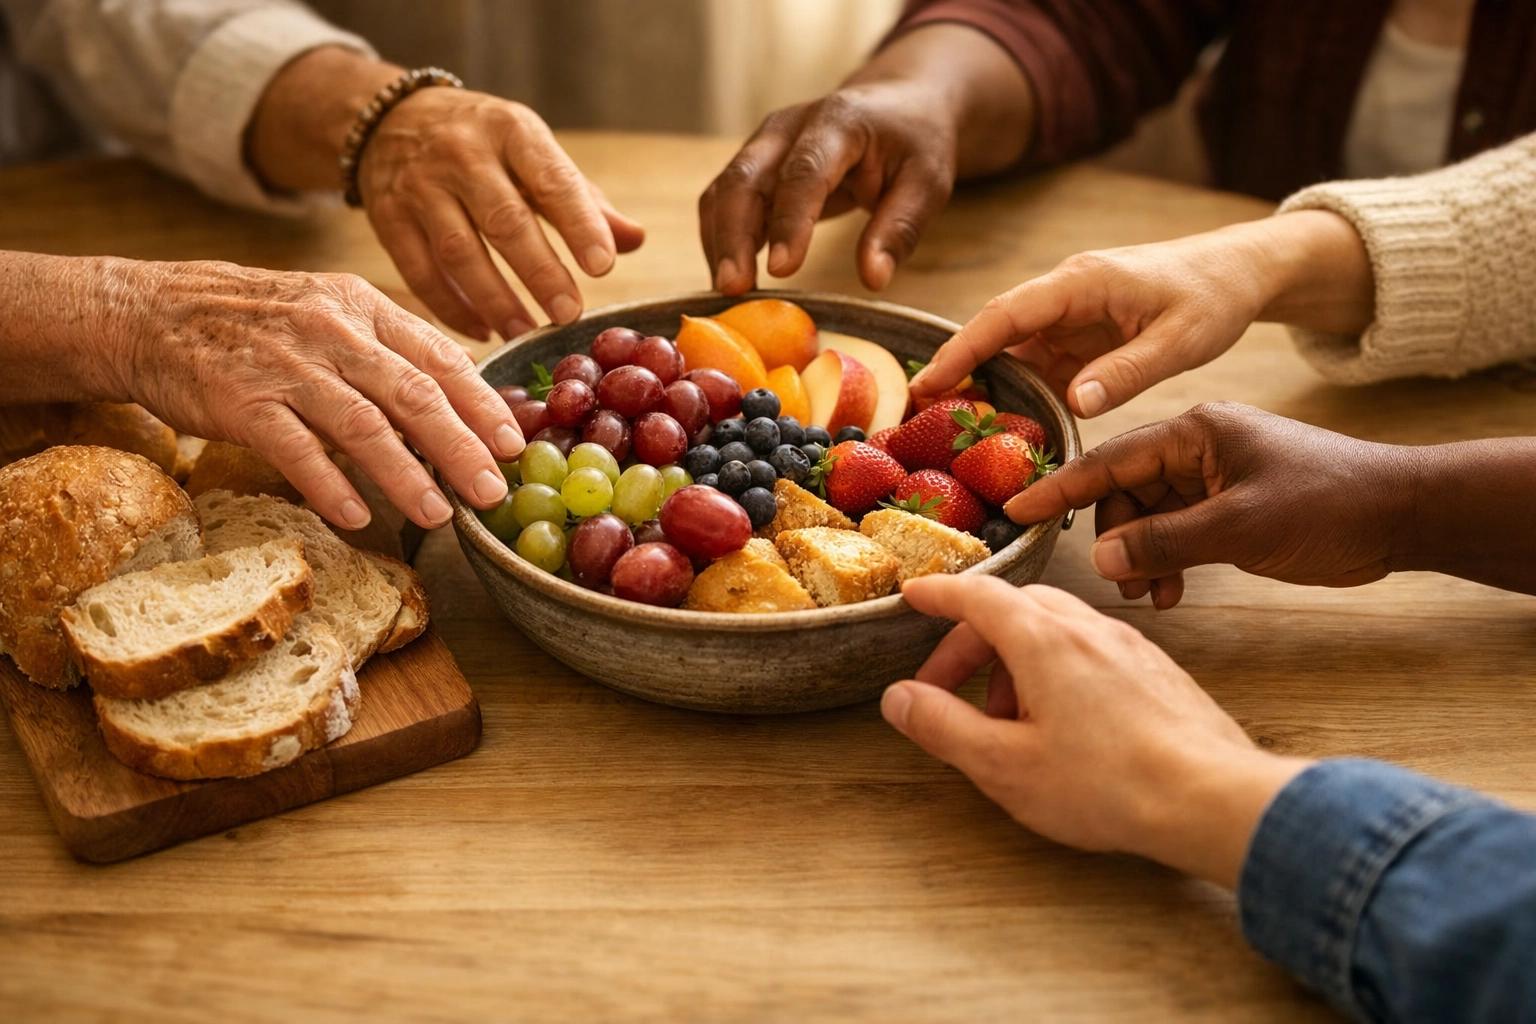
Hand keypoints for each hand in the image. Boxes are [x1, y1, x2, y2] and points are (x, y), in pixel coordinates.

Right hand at [107, 259, 523, 530]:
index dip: (481, 404)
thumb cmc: (257, 321)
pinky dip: (330, 484)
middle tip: (492, 490)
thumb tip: (462, 398)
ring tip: (439, 514)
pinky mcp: (242, 401)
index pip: (439, 358)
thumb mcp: (332, 312)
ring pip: (362, 424)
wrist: (152, 311)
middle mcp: (333, 333)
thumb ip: (392, 350)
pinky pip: (295, 449)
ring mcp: (287, 367)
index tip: (512, 444)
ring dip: (406, 474)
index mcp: (364, 309)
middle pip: (413, 394)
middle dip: (461, 447)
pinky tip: (359, 516)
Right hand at [358, 87, 643, 339]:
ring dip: (495, 299)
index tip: (603, 266)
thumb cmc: (484, 145)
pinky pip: (419, 271)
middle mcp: (464, 154)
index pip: (551, 180)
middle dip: (539, 270)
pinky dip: (450, 307)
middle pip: (504, 220)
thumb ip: (581, 199)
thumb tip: (635, 239)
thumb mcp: (533, 153)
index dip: (578, 224)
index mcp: (512, 132)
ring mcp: (420, 185)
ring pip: (458, 251)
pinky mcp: (387, 217)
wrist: (389, 119)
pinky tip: (483, 331)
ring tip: (526, 331)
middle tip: (568, 314)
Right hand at [698, 24, 1030, 294]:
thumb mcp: (927, 181)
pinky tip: (731, 276)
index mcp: (838, 121)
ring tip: (726, 292)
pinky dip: (720, 239)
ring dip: (720, 243)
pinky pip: (724, 202)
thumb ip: (899, 228)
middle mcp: (788, 127)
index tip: (781, 271)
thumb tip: (872, 279)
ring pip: (724, 191)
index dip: (790, 222)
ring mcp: (764, 144)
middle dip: (732, 236)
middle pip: (744, 179)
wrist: (898, 103)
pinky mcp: (754, 165)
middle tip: (732, 289)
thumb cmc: (914, 142)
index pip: (804, 173)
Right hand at [882, 574, 1311, 887]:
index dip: (939, 595)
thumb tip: (898, 698)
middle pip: (1015, 610)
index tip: (914, 596)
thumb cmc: (1109, 784)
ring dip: (1016, 662)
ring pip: (1056, 629)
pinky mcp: (1157, 671)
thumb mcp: (1003, 765)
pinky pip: (1093, 650)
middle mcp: (1087, 627)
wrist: (1212, 797)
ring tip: (1007, 722)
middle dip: (973, 643)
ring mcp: (1128, 645)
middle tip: (947, 691)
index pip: (978, 596)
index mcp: (1042, 639)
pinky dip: (1059, 671)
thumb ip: (943, 726)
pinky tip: (1064, 726)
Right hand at [911, 212, 1375, 417]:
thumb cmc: (1213, 296)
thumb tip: (1072, 403)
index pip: (1005, 315)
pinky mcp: (1077, 336)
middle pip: (994, 333)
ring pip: (1011, 353)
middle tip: (920, 420)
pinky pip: (1037, 366)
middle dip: (957, 372)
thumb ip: (1126, 372)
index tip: (928, 384)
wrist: (1239, 272)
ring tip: (954, 435)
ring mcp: (1067, 315)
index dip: (962, 350)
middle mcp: (1063, 294)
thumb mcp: (1179, 340)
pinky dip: (1019, 394)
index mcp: (1080, 282)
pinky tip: (1006, 430)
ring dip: (987, 389)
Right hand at [1008, 403, 1416, 607]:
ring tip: (1150, 595)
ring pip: (1148, 516)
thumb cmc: (1330, 505)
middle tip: (1118, 581)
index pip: (1109, 458)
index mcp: (1195, 431)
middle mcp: (1197, 447)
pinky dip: (1167, 560)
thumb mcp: (1240, 527)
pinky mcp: (1228, 504)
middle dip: (1114, 537)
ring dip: (1142, 556)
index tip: (1016, 508)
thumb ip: (1165, 542)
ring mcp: (1212, 476)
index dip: (1061, 488)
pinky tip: (1172, 591)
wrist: (1402, 515)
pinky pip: (1176, 531)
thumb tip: (1103, 561)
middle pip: (1123, 490)